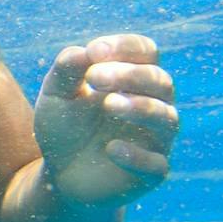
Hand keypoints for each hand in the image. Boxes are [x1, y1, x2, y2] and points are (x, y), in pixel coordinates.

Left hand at [33, 34, 177, 209]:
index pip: (146, 52)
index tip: (94, 51)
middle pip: (160, 81)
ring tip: (109, 105)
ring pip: (167, 118)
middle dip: (130, 75)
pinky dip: (137, 156)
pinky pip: (156, 164)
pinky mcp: (150, 173)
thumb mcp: (56, 95)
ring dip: (141, 108)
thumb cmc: (64, 126)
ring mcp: (155, 140)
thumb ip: (66, 71)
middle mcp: (152, 105)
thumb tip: (83, 52)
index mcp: (133, 80)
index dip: (125, 47)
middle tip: (96, 77)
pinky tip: (111, 148)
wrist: (59, 174)